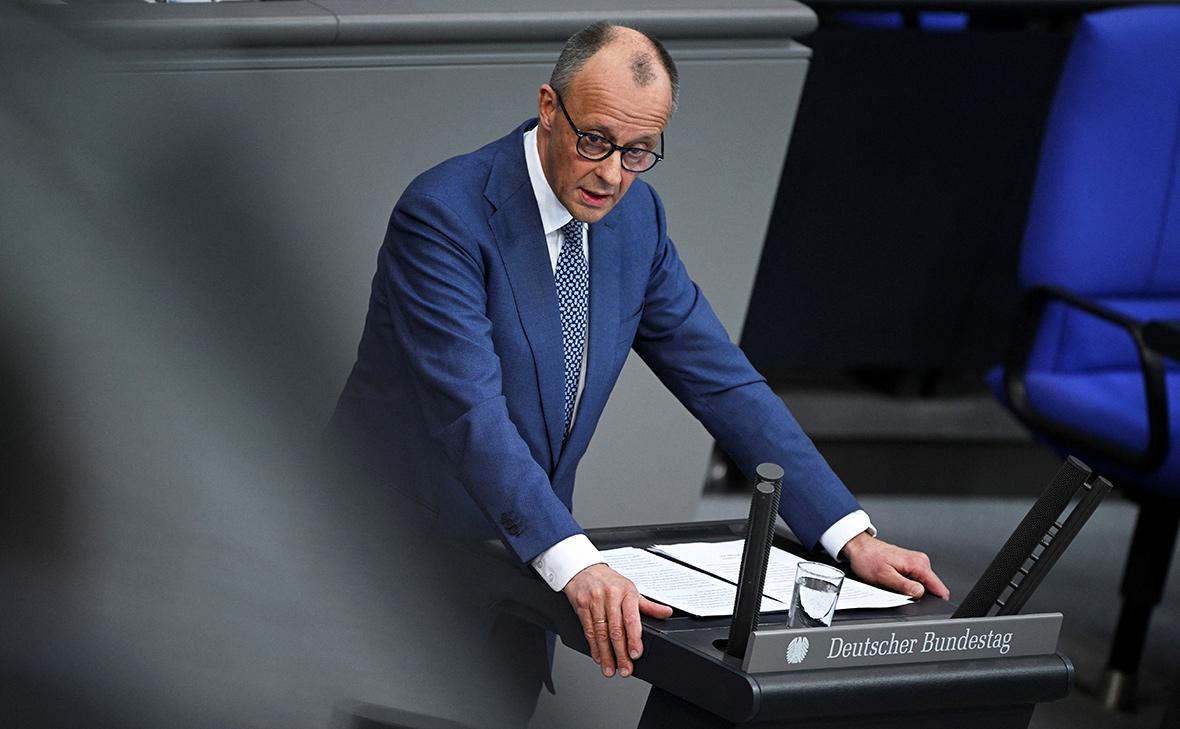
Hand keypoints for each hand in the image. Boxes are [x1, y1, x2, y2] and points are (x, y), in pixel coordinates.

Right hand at [562, 563, 672, 677]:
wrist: (584, 569)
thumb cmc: (610, 581)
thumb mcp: (631, 589)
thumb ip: (648, 605)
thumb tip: (667, 613)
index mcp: (626, 592)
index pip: (631, 618)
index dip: (633, 638)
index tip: (636, 654)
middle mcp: (610, 597)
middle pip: (615, 629)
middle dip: (620, 653)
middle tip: (625, 669)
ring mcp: (595, 602)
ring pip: (601, 633)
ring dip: (606, 654)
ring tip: (611, 669)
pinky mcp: (582, 607)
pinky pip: (588, 630)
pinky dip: (594, 646)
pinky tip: (598, 657)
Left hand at [841, 532, 949, 599]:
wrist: (859, 547)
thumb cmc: (868, 559)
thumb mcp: (885, 577)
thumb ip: (905, 586)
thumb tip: (921, 593)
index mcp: (918, 563)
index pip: (938, 587)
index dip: (935, 600)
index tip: (928, 606)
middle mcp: (920, 561)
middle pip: (931, 587)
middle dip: (919, 595)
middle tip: (899, 593)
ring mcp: (916, 562)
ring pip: (922, 585)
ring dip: (911, 590)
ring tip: (894, 585)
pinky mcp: (910, 564)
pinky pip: (915, 580)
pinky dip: (906, 585)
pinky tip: (894, 581)